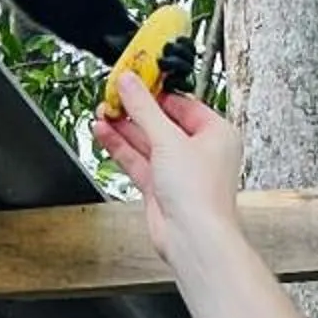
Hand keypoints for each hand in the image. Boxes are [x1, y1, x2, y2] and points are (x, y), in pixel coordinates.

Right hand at [93, 74, 243, 265]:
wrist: (193, 238)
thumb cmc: (201, 195)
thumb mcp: (168, 139)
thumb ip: (144, 109)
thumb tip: (130, 83)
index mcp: (216, 133)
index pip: (181, 103)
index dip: (155, 91)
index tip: (133, 79)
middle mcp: (198, 150)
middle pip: (161, 121)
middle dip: (135, 109)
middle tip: (112, 94)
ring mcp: (178, 170)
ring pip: (146, 141)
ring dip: (123, 127)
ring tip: (102, 111)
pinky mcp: (160, 187)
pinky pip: (137, 159)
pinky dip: (120, 146)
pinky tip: (104, 132)